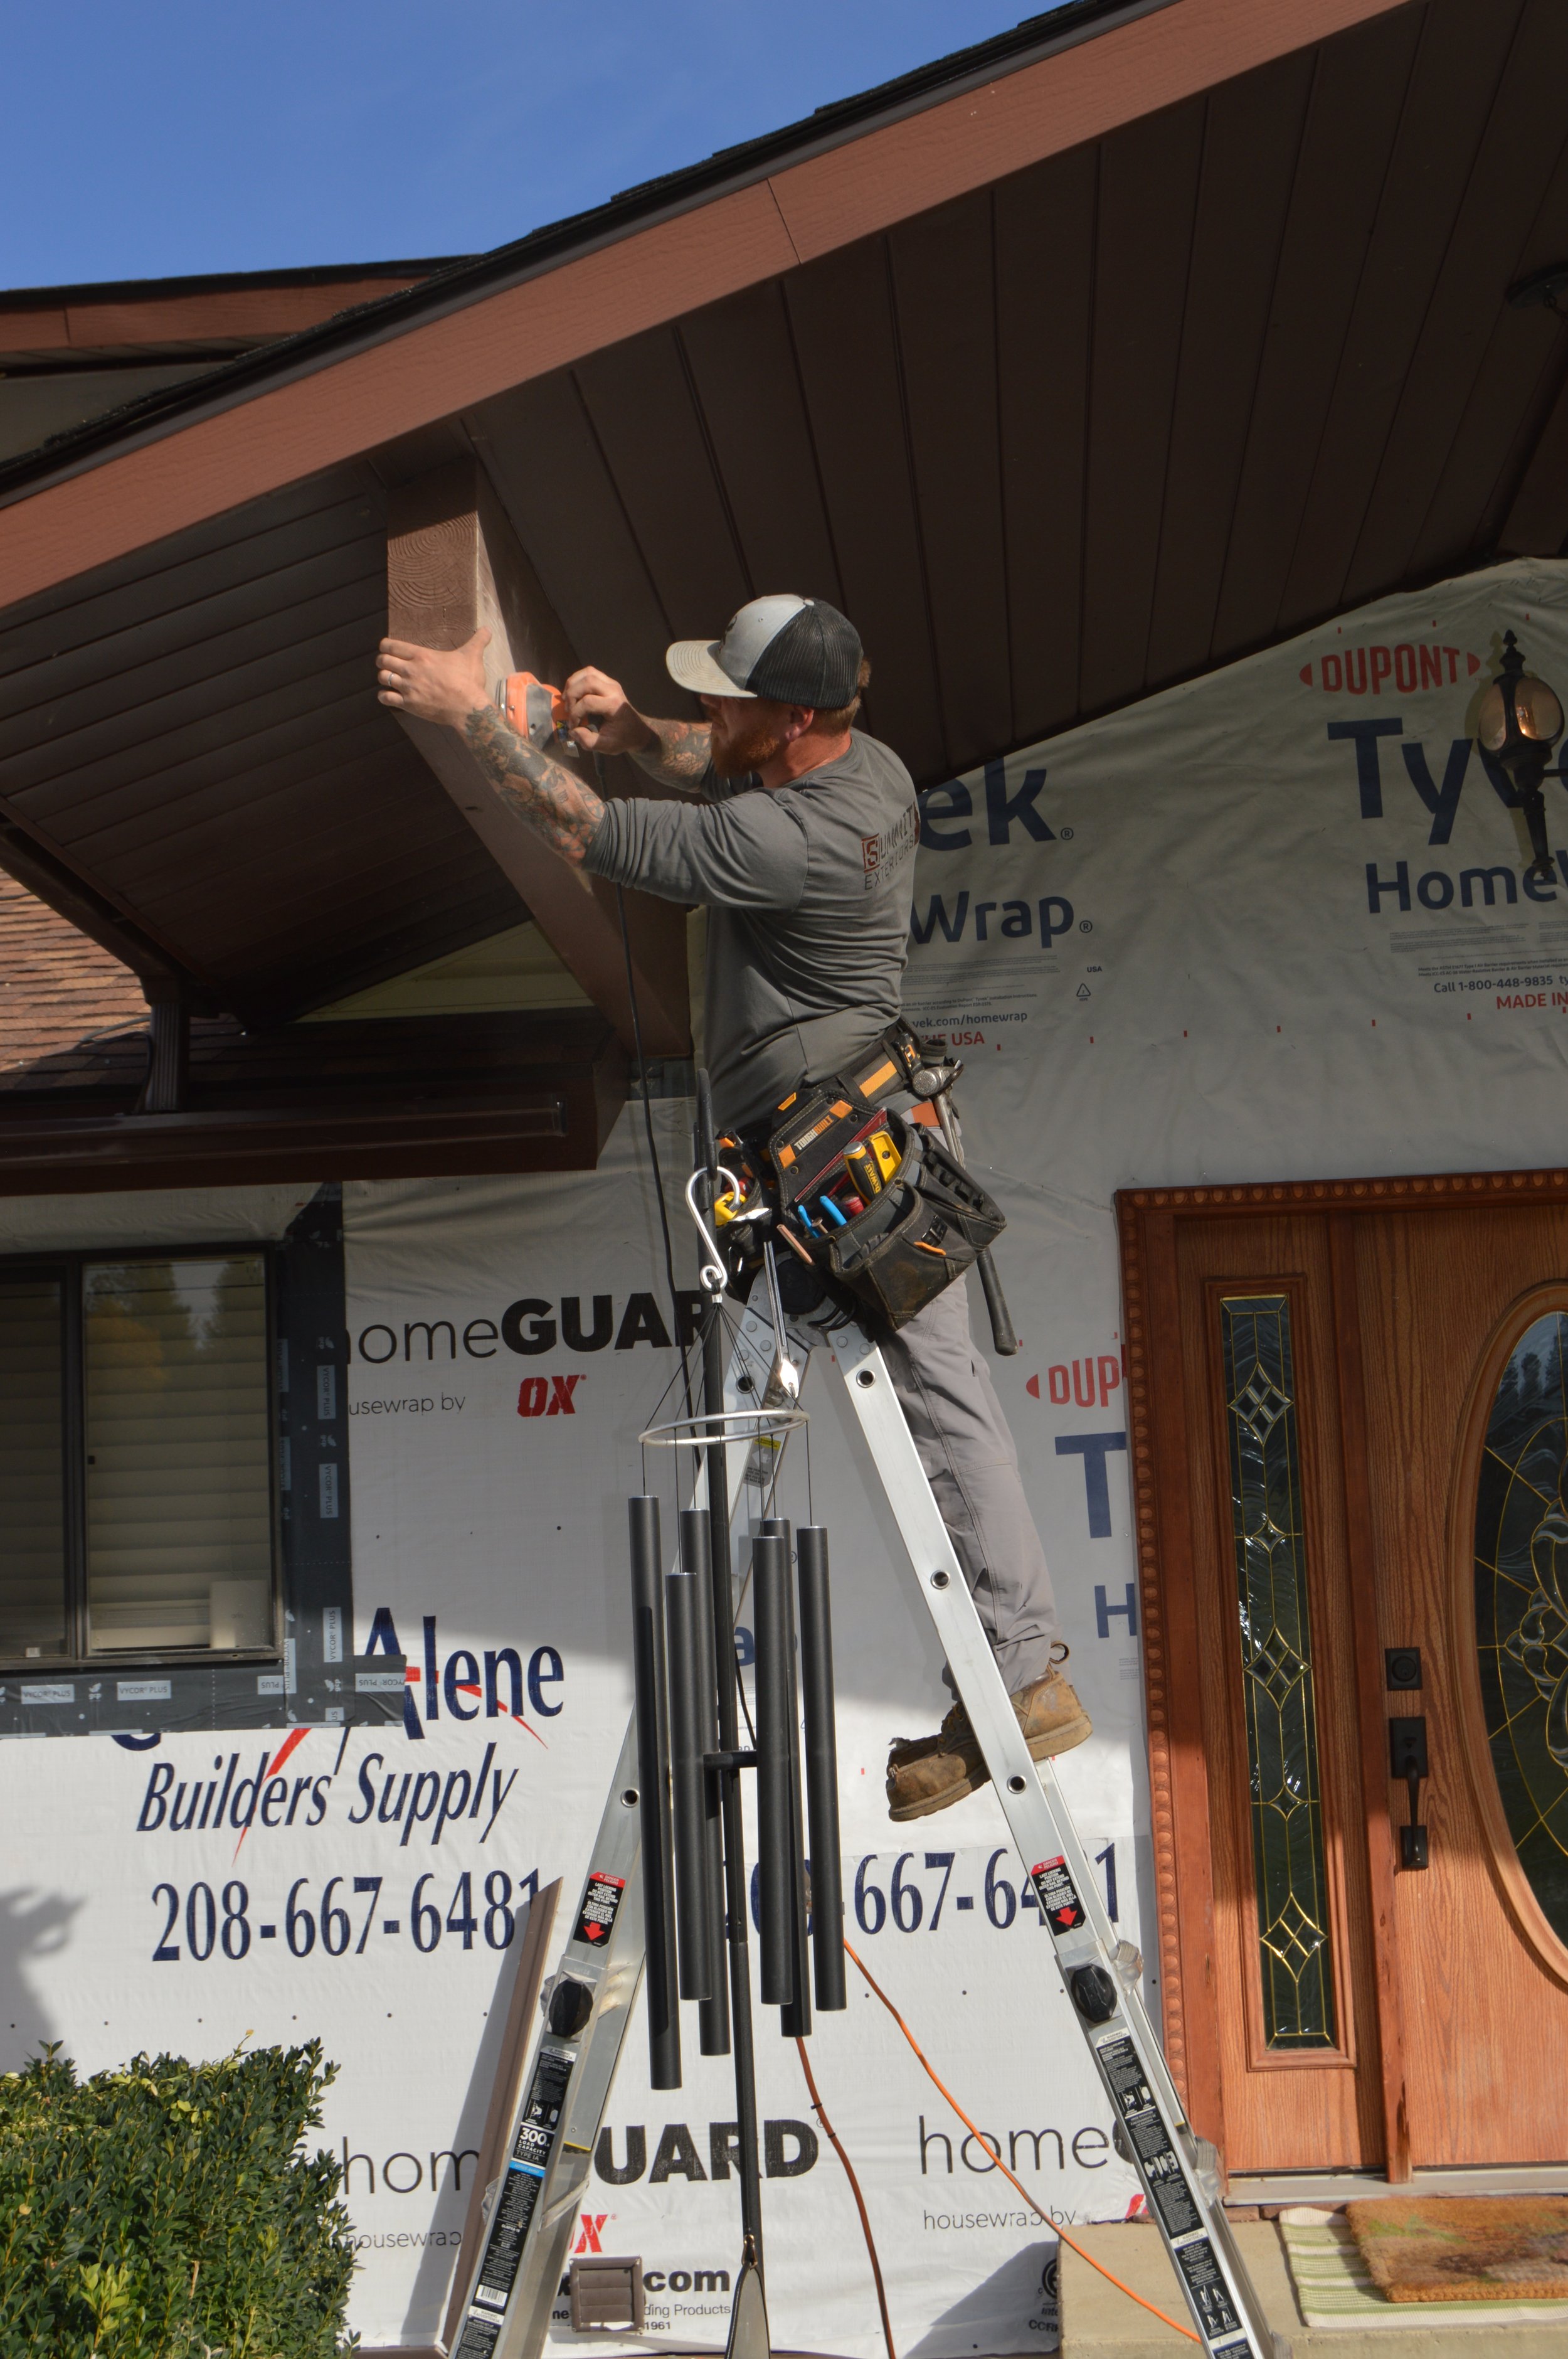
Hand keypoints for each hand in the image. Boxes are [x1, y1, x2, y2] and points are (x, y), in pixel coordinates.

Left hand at [376, 628, 490, 727]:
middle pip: (383, 661)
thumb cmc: (468, 681)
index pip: (391, 645)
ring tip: (389, 678)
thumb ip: (478, 640)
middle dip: (382, 661)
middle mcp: (411, 670)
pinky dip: (384, 696)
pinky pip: (385, 698)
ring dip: (383, 677)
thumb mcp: (472, 656)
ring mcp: (408, 688)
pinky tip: (389, 695)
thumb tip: (488, 629)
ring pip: (382, 678)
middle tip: (387, 663)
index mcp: (422, 656)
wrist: (468, 708)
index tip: (387, 648)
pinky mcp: (409, 704)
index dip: (385, 646)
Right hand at [562, 665, 655, 756]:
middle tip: (568, 710)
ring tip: (567, 699)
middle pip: (587, 681)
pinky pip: (590, 672)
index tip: (573, 726)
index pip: (588, 702)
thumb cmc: (622, 738)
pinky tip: (573, 692)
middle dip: (572, 695)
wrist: (637, 730)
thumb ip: (588, 741)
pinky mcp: (608, 681)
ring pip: (588, 673)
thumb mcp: (607, 746)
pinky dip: (578, 679)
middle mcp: (613, 690)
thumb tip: (572, 731)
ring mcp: (611, 683)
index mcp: (614, 705)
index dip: (575, 714)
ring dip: (573, 684)